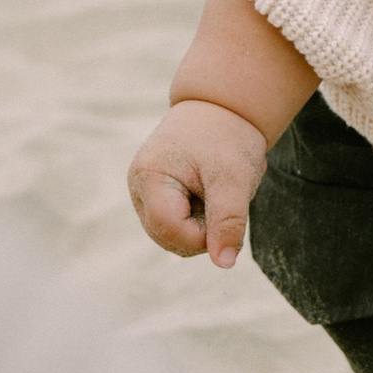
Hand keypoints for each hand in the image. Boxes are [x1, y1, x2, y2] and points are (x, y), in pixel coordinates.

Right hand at [128, 97, 272, 267]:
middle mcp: (138, 190)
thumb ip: (228, 221)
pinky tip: (207, 191)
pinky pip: (179, 226)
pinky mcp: (155, 198)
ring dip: (202, 223)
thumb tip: (224, 264)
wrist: (221, 108)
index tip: (226, 206)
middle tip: (222, 193)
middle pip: (170, 239)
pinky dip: (199, 216)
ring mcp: (144, 195)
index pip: (171, 231)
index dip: (204, 233)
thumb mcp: (234, 177)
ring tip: (214, 189)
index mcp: (149, 178)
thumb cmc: (227, 137)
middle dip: (204, 228)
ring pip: (175, 237)